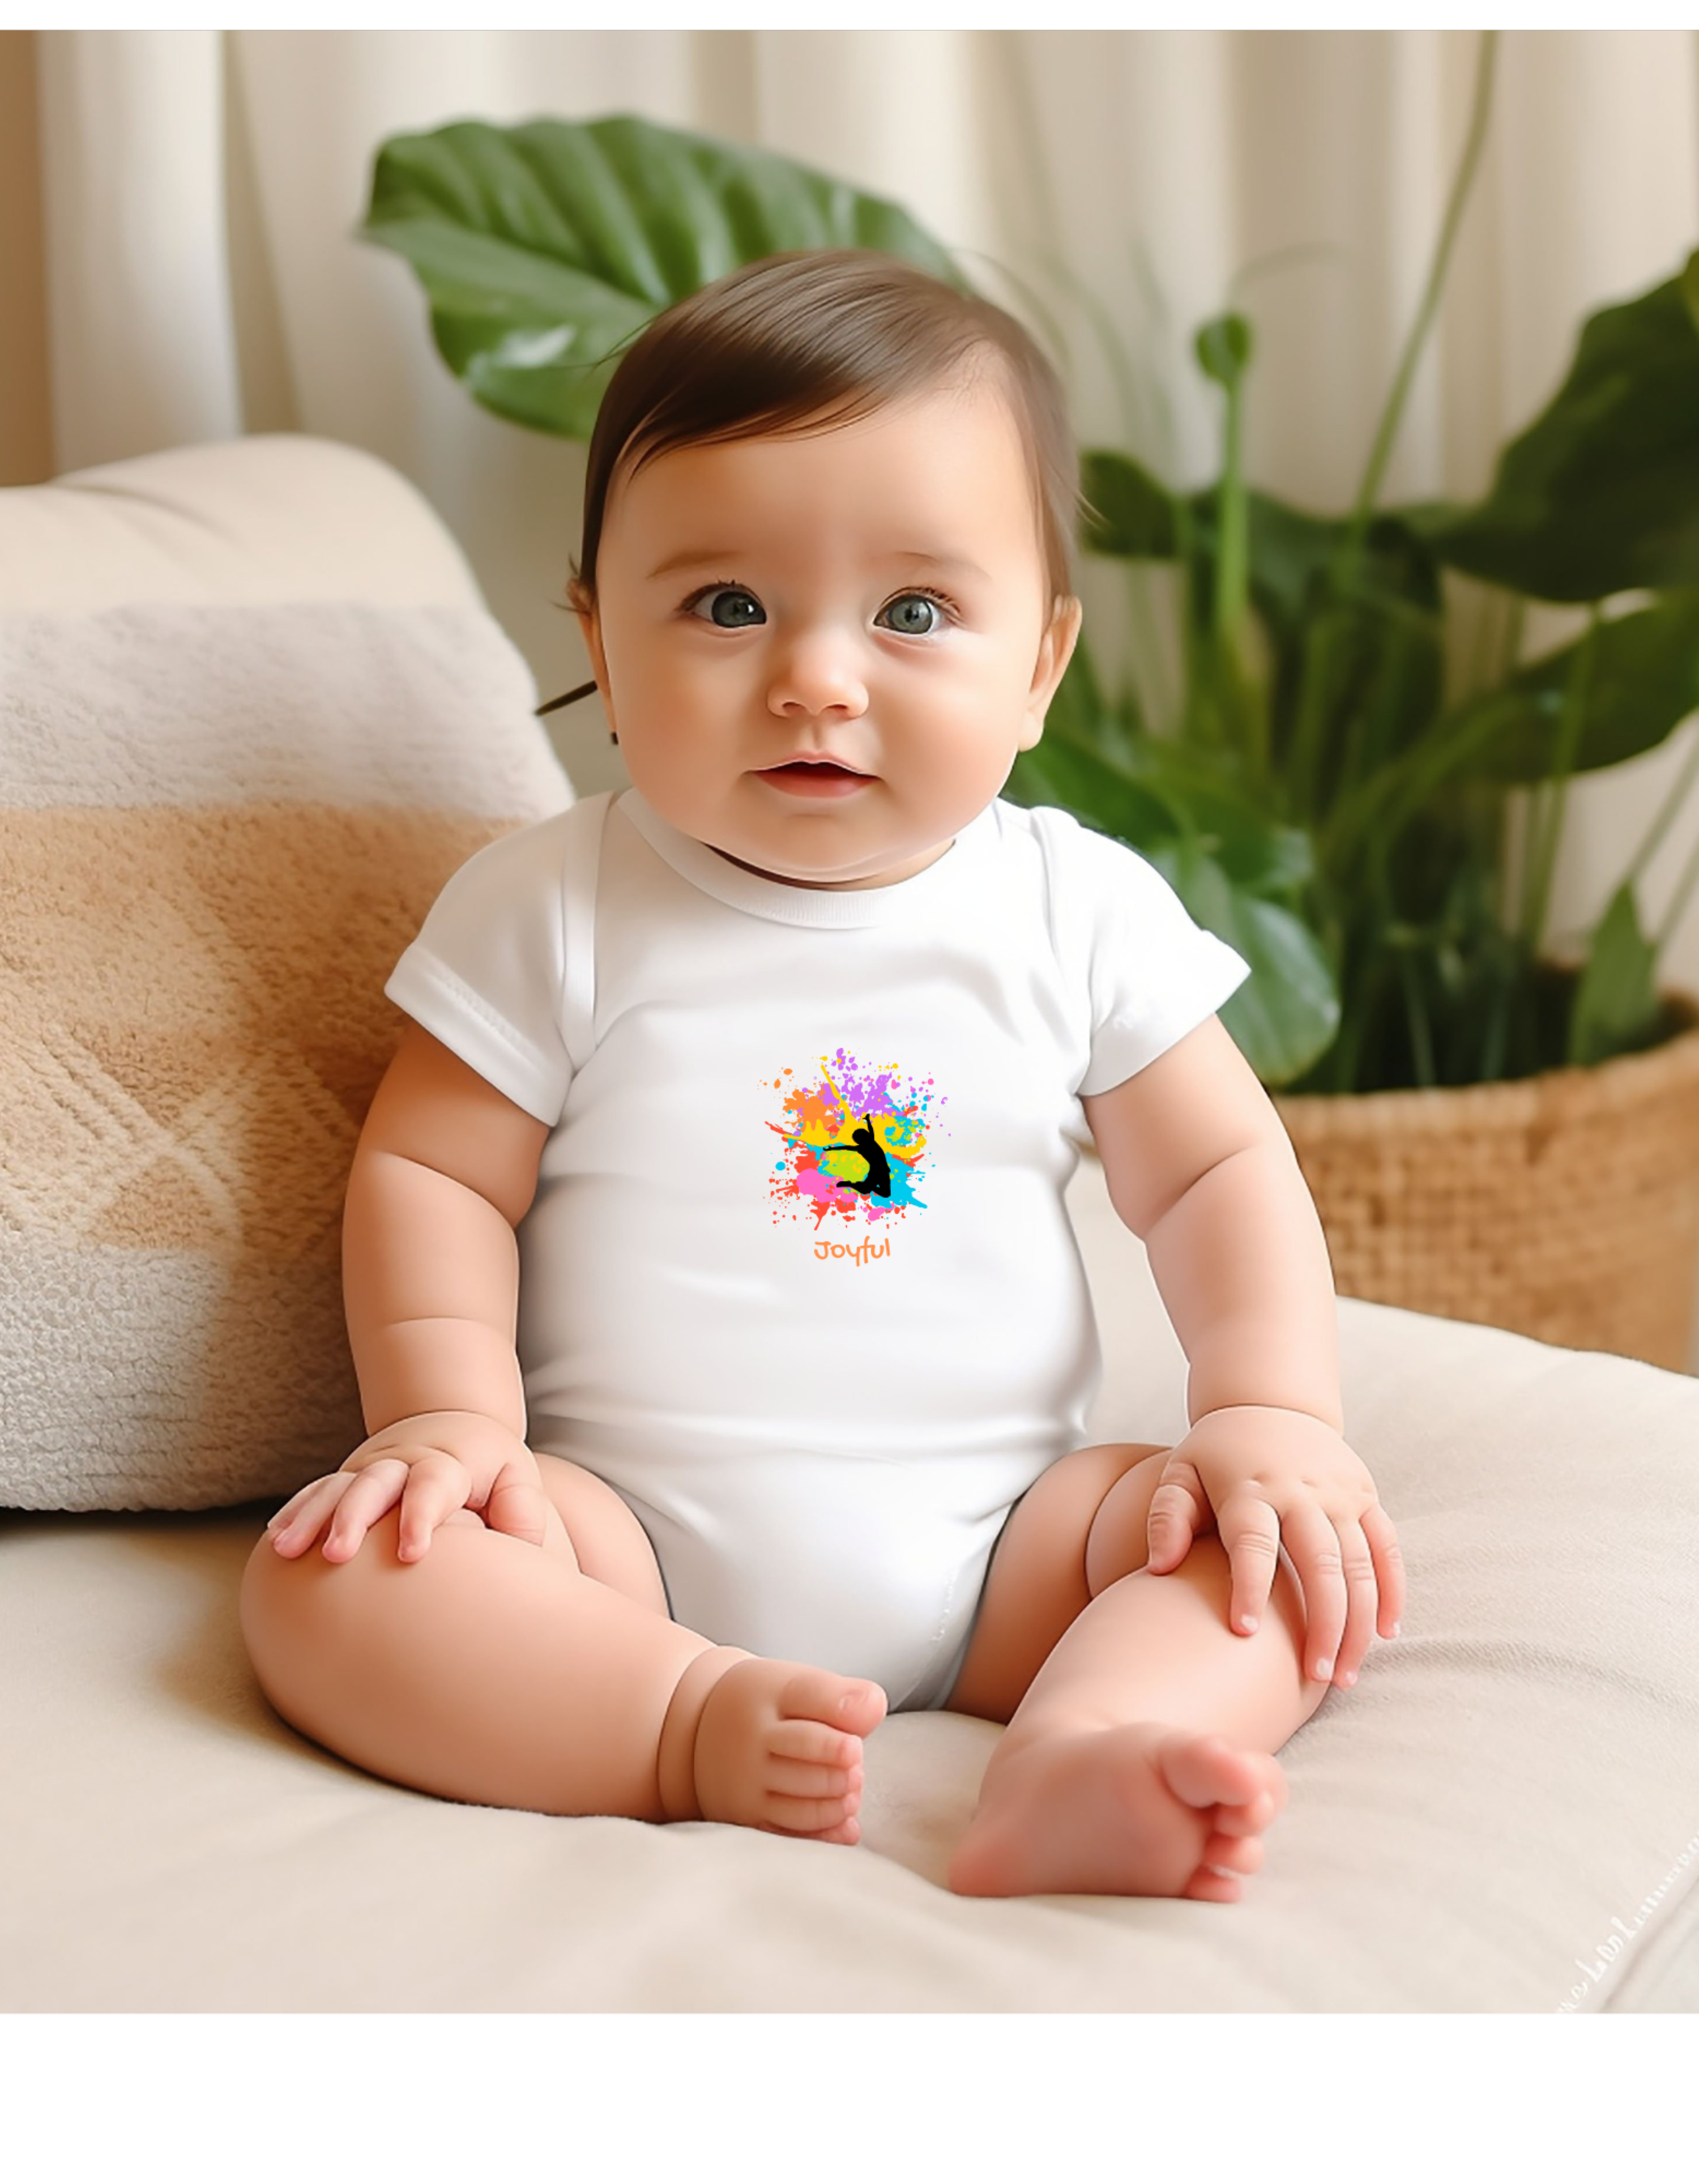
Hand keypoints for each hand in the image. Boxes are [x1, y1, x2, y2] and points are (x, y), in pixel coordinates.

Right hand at [266, 1411, 550, 1564]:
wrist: (454, 1424)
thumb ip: (523, 1512)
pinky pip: (318, 1491)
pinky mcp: (350, 1478)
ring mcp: (372, 1468)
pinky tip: (277, 1540)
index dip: (421, 1516)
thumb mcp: (518, 1480)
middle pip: (375, 1483)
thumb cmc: (493, 1471)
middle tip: (336, 1556)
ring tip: (286, 1550)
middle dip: (353, 1517)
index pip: (434, 1485)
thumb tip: (518, 1548)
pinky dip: (297, 1512)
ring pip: (337, 1487)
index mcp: (450, 1462)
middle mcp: (405, 1461)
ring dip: (311, 1517)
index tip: (411, 1553)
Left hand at [1145, 1405, 1403, 1688]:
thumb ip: (1166, 1517)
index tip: (1243, 1633)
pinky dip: (1391, 1590)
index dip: (1249, 1587)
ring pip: (1359, 1565)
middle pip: (1320, 1563)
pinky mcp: (1364, 1495)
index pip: (1252, 1543)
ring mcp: (1338, 1494)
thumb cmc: (1217, 1453)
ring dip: (1357, 1623)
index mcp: (1250, 1488)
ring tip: (1343, 1675)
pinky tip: (1385, 1633)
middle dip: (1322, 1623)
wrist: (1268, 1401)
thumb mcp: (1180, 1472)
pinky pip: (1387, 1547)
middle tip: (1316, 1677)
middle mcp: (1300, 1492)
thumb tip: (1158, 1569)